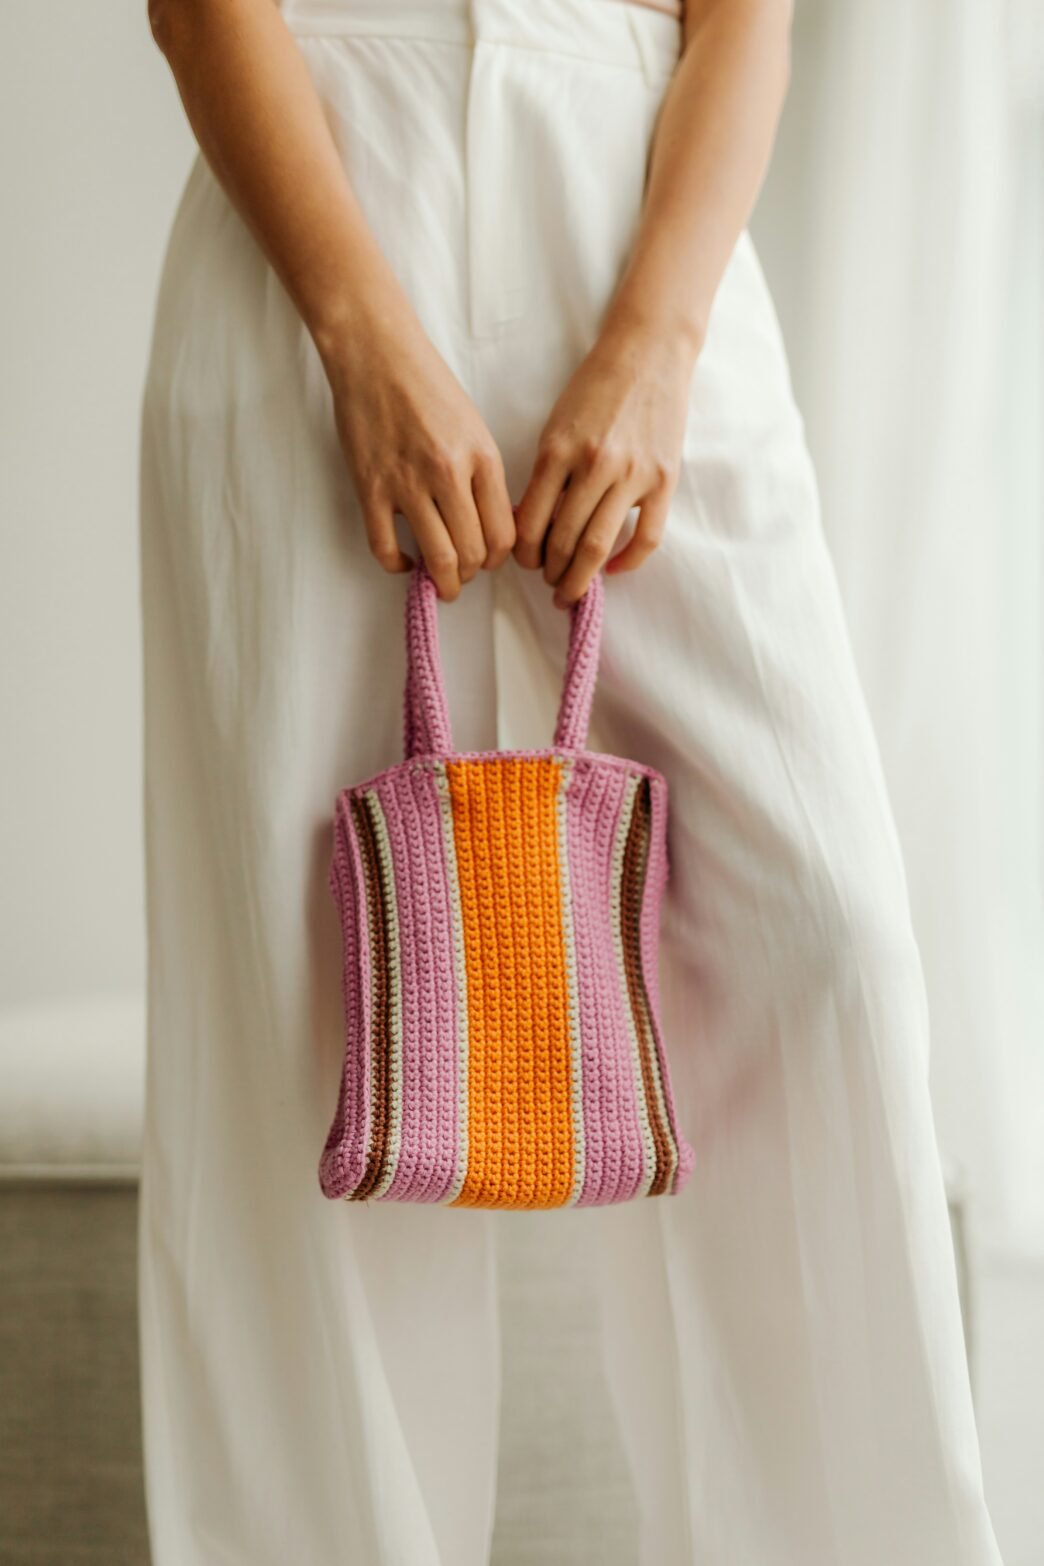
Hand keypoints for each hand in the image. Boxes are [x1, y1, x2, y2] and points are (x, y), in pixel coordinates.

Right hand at [322, 305, 515, 599]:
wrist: (375, 354)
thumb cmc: (427, 385)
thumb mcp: (473, 427)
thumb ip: (483, 475)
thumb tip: (489, 525)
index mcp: (481, 458)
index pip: (502, 533)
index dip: (498, 558)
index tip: (488, 560)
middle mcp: (448, 474)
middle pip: (472, 553)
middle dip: (471, 574)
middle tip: (463, 573)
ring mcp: (407, 483)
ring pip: (437, 558)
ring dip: (443, 581)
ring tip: (441, 582)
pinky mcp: (370, 488)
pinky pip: (385, 548)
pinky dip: (397, 566)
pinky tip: (404, 562)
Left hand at [512, 317, 697, 605]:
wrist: (648, 352)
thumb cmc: (596, 388)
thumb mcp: (556, 425)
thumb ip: (545, 474)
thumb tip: (532, 526)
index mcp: (557, 451)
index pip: (531, 523)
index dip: (524, 555)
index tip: (525, 563)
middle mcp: (593, 465)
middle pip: (563, 543)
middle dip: (550, 573)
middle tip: (548, 584)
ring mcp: (632, 474)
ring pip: (599, 548)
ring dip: (580, 577)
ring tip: (571, 588)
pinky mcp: (664, 480)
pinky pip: (646, 538)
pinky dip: (627, 562)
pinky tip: (613, 570)